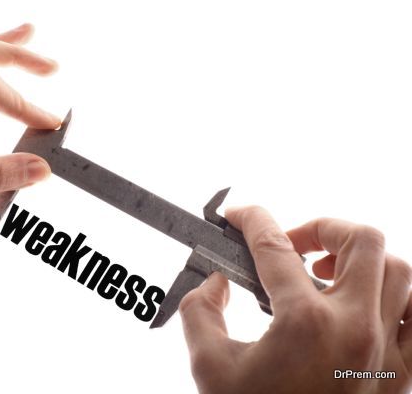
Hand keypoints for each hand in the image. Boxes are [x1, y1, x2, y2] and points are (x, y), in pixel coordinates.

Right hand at [179, 206, 411, 393]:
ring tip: (330, 273)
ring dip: (362, 260)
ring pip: (400, 272)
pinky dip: (400, 300)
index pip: (274, 247)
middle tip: (294, 245)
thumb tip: (215, 284)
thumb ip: (200, 312)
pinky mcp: (404, 376)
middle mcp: (356, 329)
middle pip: (361, 241)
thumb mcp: (209, 367)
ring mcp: (388, 352)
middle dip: (323, 228)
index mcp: (304, 324)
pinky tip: (369, 306)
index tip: (238, 216)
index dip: (251, 219)